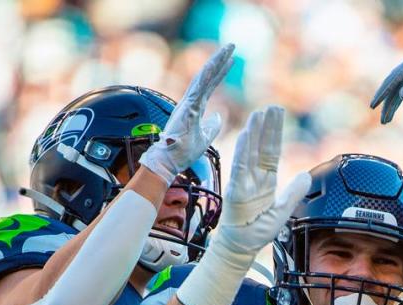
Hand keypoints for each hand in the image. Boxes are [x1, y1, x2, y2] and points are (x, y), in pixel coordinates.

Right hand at [139, 44, 234, 184]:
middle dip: (220, 60)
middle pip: (208, 76)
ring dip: (216, 62)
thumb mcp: (205, 138)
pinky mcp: (187, 108)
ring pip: (204, 77)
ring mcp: (188, 103)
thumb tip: (219, 116)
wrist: (169, 161)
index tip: (232, 60)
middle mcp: (191, 101)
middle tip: (232, 45)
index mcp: (196, 107)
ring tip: (229, 48)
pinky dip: (206, 75)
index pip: (211, 85)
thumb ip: (212, 126)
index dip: (222, 72)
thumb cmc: (184, 151)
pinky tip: (215, 64)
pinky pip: (198, 88)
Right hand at [210, 106, 311, 263]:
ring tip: (258, 114)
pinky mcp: (236, 191)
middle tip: (272, 107)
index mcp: (266, 181)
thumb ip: (294, 193)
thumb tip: (306, 175)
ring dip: (254, 133)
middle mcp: (254, 178)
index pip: (272, 152)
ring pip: (250, 153)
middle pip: (261, 148)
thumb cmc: (258, 231)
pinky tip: (246, 136)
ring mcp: (244, 183)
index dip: (276, 134)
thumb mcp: (283, 211)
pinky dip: (243, 152)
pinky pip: (240, 168)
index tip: (278, 116)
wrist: (242, 247)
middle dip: (267, 127)